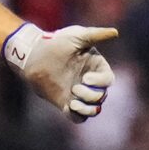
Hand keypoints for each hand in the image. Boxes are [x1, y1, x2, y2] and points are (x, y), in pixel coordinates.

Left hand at [2, 22, 117, 118]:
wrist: (33, 54)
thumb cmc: (56, 42)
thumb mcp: (77, 36)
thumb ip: (96, 35)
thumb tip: (115, 32)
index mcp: (96, 67)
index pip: (108, 80)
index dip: (101, 82)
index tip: (86, 78)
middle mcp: (90, 82)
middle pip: (102, 96)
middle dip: (92, 95)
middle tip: (75, 88)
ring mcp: (78, 94)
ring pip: (93, 109)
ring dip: (87, 109)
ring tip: (74, 102)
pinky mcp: (66, 103)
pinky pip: (78, 117)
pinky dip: (77, 115)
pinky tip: (69, 108)